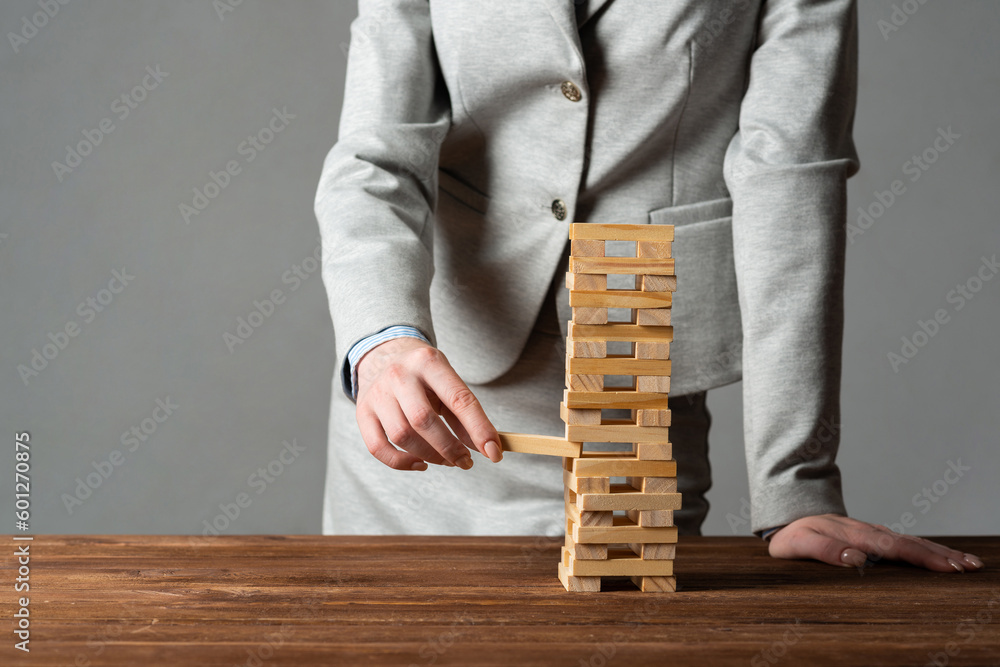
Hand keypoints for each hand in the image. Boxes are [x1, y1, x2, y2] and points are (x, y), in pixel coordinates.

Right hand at [355, 336, 502, 470]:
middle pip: (424, 420)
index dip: (479, 429)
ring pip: (402, 436)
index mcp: (428, 362)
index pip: (458, 399)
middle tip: (465, 461)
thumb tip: (487, 447)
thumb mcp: (446, 381)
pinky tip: (420, 463)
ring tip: (446, 460)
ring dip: (430, 456)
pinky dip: (401, 463)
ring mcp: (378, 393)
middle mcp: (400, 375)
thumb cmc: (423, 374)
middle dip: (450, 448)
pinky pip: (378, 447)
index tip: (494, 453)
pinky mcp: (363, 412)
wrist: (383, 354)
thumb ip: (464, 413)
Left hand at [767, 513, 985, 572]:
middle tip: (970, 568)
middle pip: (910, 544)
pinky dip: (928, 549)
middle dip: (941, 556)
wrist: (789, 517)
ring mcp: (874, 533)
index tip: (946, 568)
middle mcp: (869, 532)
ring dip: (940, 552)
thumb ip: (824, 551)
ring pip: (912, 541)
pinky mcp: (875, 536)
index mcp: (854, 535)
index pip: (893, 548)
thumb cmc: (793, 536)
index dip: (920, 558)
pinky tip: (944, 557)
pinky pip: (906, 542)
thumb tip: (856, 559)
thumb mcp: (799, 545)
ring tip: (969, 563)